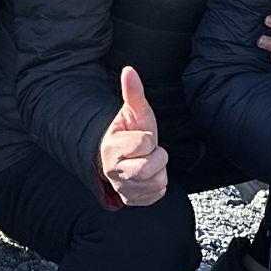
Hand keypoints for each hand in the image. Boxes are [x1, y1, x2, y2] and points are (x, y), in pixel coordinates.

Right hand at [97, 66, 168, 205]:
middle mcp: (112, 172)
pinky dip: (158, 186)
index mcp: (111, 148)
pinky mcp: (131, 201)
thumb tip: (129, 69)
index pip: (145, 143)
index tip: (141, 137)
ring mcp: (121, 189)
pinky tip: (149, 176)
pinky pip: (157, 195)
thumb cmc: (131, 130)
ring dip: (159, 171)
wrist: (125, 154)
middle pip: (149, 169)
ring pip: (156, 183)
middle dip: (157, 157)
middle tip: (149, 152)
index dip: (149, 138)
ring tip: (148, 162)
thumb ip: (133, 92)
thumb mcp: (135, 111)